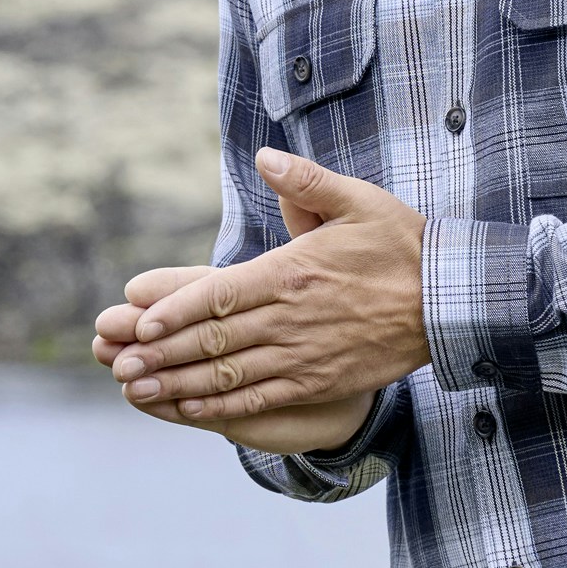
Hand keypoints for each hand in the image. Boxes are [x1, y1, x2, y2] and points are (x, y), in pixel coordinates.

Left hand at [98, 149, 430, 440]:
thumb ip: (306, 182)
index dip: (174, 311)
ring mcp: (303, 356)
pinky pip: (260, 399)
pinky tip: (189, 410)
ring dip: (178, 384)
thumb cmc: (402, 246)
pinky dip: (220, 407)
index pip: (219, 294)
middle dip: (161, 354)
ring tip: (137, 390)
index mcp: (292, 272)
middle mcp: (290, 319)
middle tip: (117, 362)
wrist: (449, 303)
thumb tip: (264, 158)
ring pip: (229, 375)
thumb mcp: (358, 201)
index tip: (138, 323)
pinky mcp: (317, 382)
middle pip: (213, 340)